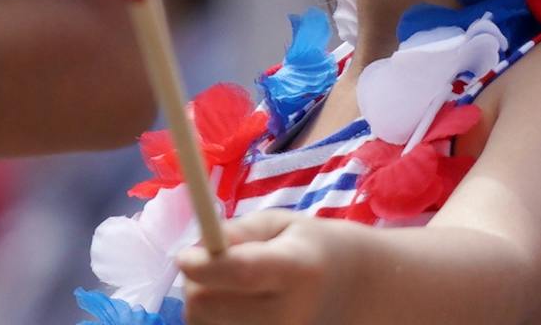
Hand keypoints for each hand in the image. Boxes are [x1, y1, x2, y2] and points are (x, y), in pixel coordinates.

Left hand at [178, 213, 353, 324]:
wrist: (354, 294)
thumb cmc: (312, 250)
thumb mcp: (281, 224)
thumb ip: (238, 233)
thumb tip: (195, 251)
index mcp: (297, 270)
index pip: (242, 273)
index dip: (204, 266)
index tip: (186, 256)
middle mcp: (289, 315)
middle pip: (209, 306)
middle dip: (196, 284)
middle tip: (208, 268)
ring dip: (201, 306)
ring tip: (226, 289)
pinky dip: (214, 323)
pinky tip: (233, 311)